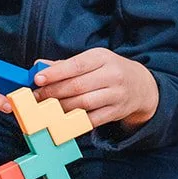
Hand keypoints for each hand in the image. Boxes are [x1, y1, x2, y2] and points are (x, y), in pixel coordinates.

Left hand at [34, 49, 158, 129]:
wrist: (140, 86)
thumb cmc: (108, 70)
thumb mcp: (92, 60)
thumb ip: (65, 64)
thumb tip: (38, 65)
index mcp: (102, 58)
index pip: (76, 66)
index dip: (55, 74)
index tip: (37, 79)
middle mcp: (112, 75)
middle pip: (77, 86)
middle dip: (53, 92)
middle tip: (36, 97)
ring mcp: (116, 95)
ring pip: (83, 104)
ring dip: (60, 107)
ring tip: (45, 108)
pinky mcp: (116, 112)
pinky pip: (91, 120)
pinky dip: (74, 121)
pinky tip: (61, 119)